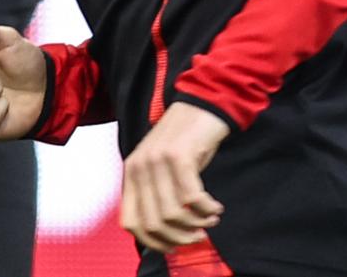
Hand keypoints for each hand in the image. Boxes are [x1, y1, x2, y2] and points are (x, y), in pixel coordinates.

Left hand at [121, 102, 227, 252]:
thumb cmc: (189, 135)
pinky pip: (191, 196)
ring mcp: (158, 161)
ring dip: (194, 223)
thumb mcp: (164, 164)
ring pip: (172, 212)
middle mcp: (139, 168)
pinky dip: (205, 208)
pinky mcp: (180, 156)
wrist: (206, 101)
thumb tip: (165, 228)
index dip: (151, 241)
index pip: (130, 222)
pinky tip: (215, 208)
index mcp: (131, 172)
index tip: (172, 246)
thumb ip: (157, 190)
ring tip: (210, 221)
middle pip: (152, 222)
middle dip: (177, 237)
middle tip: (197, 237)